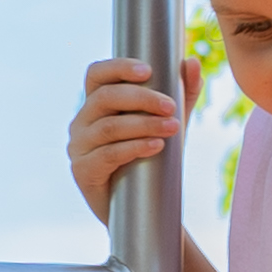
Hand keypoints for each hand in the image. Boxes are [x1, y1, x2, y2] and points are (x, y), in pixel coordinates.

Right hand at [66, 55, 194, 214]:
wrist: (141, 210)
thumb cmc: (151, 159)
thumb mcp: (170, 122)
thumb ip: (183, 93)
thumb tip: (193, 61)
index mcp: (95, 104)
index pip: (96, 75)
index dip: (118, 67)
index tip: (148, 70)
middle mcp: (81, 122)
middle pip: (105, 98)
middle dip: (141, 98)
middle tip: (171, 106)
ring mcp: (78, 148)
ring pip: (109, 127)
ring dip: (143, 125)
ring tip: (172, 128)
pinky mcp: (82, 172)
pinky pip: (107, 155)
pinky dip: (134, 148)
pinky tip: (156, 146)